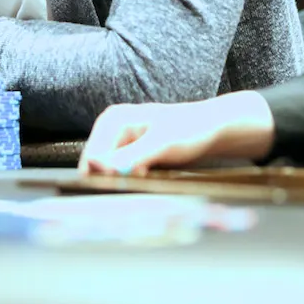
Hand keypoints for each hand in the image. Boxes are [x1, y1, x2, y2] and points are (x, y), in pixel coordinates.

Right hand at [78, 91, 276, 175]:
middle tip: (140, 182)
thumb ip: (134, 156)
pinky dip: (129, 182)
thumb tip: (106, 170)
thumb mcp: (163, 142)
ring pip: (106, 173)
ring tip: (146, 177)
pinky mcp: (127, 156)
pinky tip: (147, 178)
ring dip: (122, 182)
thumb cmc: (190, 129)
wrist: (210, 129)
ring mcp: (118, 144)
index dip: (106, 175)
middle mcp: (110, 130)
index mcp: (113, 120)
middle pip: (96, 166)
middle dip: (113, 180)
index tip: (131, 181)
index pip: (93, 156)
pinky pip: (118, 175)